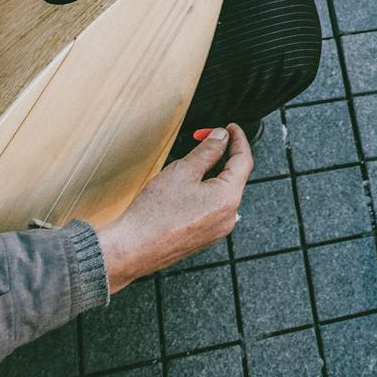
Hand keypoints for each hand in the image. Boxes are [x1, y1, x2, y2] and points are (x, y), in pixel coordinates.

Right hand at [97, 124, 251, 289]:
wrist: (133, 248)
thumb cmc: (154, 213)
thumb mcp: (182, 170)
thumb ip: (208, 151)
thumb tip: (221, 137)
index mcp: (228, 199)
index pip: (243, 160)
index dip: (238, 139)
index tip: (230, 127)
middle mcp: (229, 217)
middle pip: (234, 177)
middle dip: (221, 155)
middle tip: (203, 139)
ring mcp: (218, 230)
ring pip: (222, 192)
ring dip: (211, 173)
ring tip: (189, 163)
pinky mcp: (205, 237)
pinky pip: (213, 207)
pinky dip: (205, 191)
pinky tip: (186, 187)